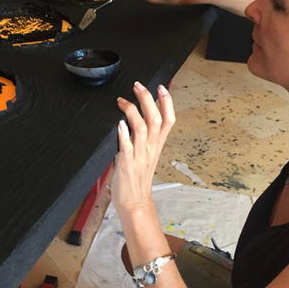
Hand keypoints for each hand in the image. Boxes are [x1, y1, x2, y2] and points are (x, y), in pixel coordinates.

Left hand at [111, 81, 175, 210]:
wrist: (135, 202)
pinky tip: (119, 124)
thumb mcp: (148, 154)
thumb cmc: (139, 178)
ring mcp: (140, 155)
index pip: (169, 120)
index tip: (161, 87)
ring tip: (122, 100)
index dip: (167, 102)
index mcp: (157, 144)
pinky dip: (124, 134)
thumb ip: (145, 137)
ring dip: (133, 111)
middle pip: (155, 119)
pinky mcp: (127, 164)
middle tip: (138, 85)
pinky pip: (127, 147)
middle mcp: (150, 147)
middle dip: (148, 99)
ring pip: (142, 128)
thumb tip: (137, 118)